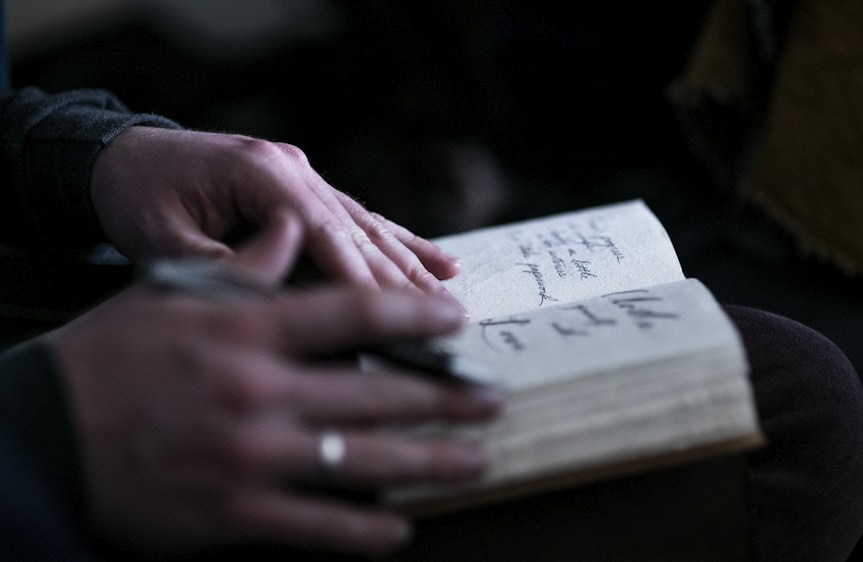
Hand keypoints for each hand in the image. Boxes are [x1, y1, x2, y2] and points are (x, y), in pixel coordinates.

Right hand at [46, 212, 499, 555]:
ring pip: (365, 460)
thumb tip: (292, 230)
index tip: (459, 324)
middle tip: (495, 399)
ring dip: (432, 463)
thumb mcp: (171, 296)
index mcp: (247, 330)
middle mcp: (261, 391)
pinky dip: (365, 531)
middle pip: (380, 392)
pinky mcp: (236, 513)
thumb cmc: (108, 360)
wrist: (42, 436)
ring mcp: (252, 456)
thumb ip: (244, 268)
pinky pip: (318, 527)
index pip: (355, 314)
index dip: (418, 317)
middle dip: (448, 398)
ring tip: (478, 462)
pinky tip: (400, 530)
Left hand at [89, 126, 461, 296]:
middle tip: (443, 319)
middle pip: (358, 229)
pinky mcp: (307, 187)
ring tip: (450, 298)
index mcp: (259, 172)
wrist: (118, 157)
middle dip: (402, 278)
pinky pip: (361, 217)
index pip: (323, 233)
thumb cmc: (135, 196)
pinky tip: (440, 260)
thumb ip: (223, 270)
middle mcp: (292, 168)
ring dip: (411, 264)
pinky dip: (401, 241)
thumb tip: (279, 313)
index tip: (394, 321)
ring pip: (369, 225)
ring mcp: (304, 174)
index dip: (360, 279)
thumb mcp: (163, 240)